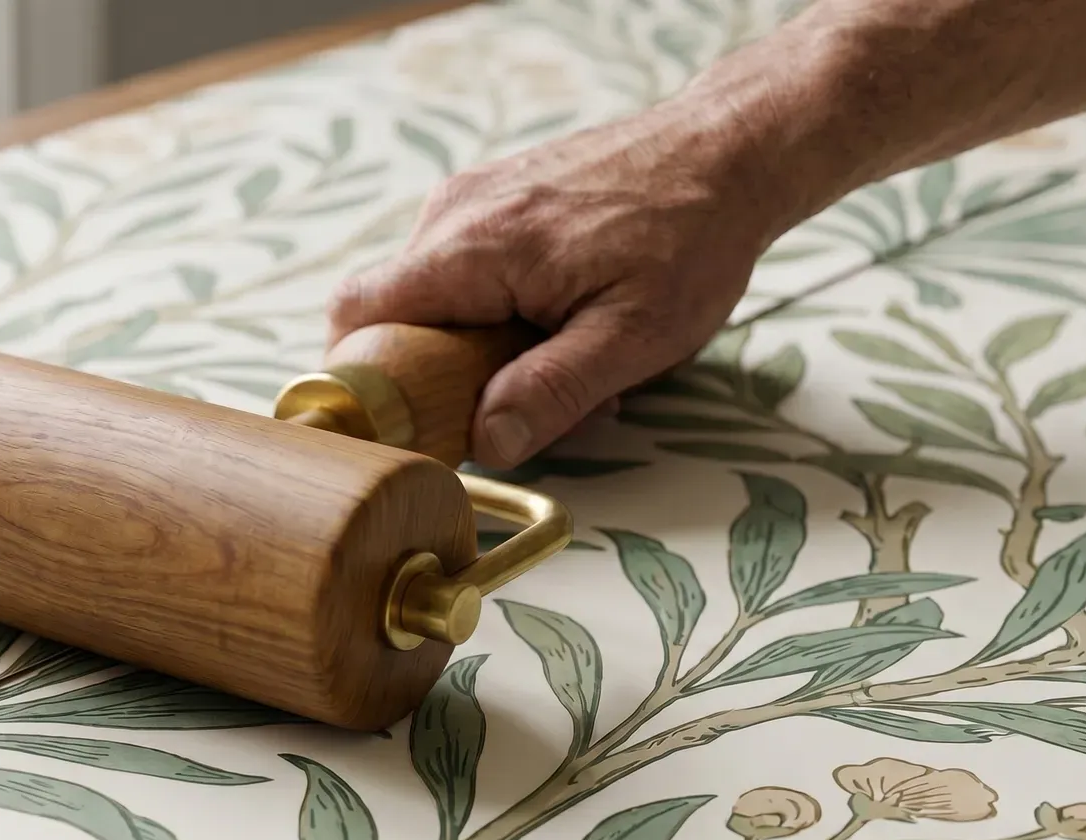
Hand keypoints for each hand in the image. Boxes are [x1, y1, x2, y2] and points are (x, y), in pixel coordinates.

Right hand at [328, 107, 781, 468]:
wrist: (729, 150)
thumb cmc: (692, 236)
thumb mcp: (635, 336)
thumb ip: (553, 392)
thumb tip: (486, 443)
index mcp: (475, 246)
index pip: (356, 311)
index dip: (361, 375)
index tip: (406, 418)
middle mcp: (455, 213)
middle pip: (393, 315)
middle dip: (445, 374)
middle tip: (524, 399)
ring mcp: (471, 200)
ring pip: (431, 298)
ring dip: (479, 346)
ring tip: (560, 355)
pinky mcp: (492, 199)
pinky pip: (462, 272)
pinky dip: (496, 311)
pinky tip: (559, 320)